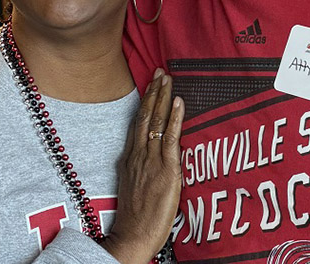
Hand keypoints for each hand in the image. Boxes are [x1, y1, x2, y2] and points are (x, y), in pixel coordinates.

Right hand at [102, 69, 182, 263]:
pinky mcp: (166, 171)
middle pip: (145, 117)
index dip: (146, 102)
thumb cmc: (135, 217)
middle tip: (161, 72)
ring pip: (157, 122)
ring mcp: (151, 161)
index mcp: (130, 158)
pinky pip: (170, 139)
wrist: (133, 236)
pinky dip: (175, 119)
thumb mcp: (133, 185)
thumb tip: (151, 156)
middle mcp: (138, 155)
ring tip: (168, 79)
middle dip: (154, 92)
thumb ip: (141, 167)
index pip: (138, 123)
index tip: (152, 84)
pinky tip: (179, 103)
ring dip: (163, 98)